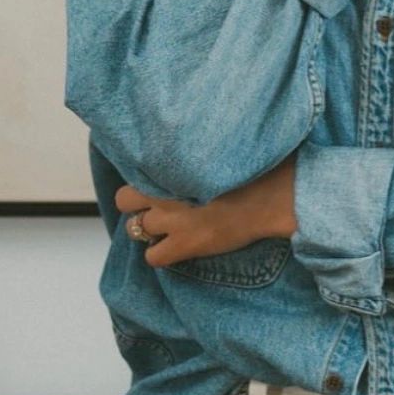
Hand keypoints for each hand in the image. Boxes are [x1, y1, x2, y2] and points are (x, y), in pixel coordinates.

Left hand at [115, 153, 299, 268]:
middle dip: (136, 203)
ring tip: (169, 226)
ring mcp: (171, 221)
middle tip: (157, 205)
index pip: (133, 168)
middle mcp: (163, 193)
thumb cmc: (252, 166)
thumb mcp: (218, 148)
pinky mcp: (184, 245)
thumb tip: (195, 137)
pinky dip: (160, 254)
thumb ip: (194, 149)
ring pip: (135, 229)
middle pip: (123, 199)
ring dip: (150, 228)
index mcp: (169, 164)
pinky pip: (153, 257)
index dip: (143, 177)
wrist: (270, 196)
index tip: (156, 180)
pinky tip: (176, 248)